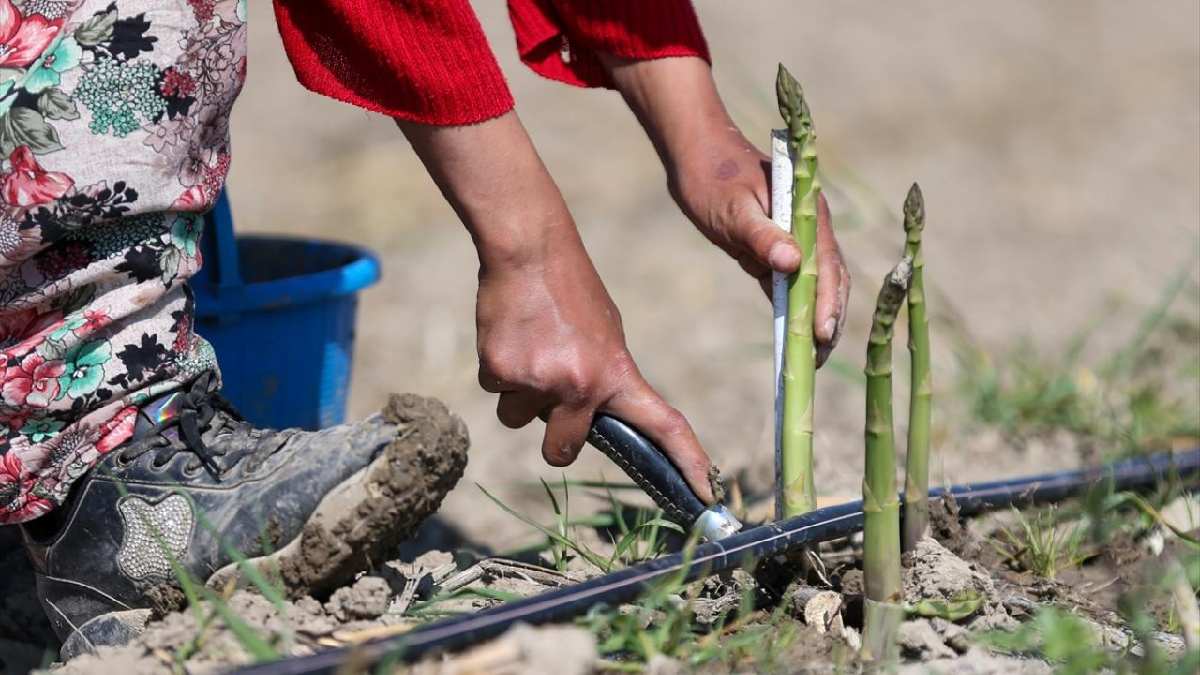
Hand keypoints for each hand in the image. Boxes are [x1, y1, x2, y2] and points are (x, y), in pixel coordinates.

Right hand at [474, 235, 714, 502]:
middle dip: (554, 438)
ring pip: (519, 417)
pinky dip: (500, 369)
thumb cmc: (570, 289)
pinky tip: (509, 335)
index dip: (688, 462)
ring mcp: (539, 382)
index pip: (663, 425)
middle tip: (551, 399)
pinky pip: (495, 388)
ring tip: (529, 347)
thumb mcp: (605, 334)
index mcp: (616, 374)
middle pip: (561, 450)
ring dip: (521, 392)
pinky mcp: (500, 371)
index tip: (706, 494)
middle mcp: (580, 386)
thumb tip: (589, 414)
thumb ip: (602, 378)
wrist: (529, 250)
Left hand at [603, 56, 849, 364]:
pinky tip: (792, 334)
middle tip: (818, 359)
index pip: (826, 266)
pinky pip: (791, 281)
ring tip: (809, 357)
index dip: (827, 303)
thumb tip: (792, 265)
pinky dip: (794, 306)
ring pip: (814, 283)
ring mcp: (795, 235)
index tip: (822, 336)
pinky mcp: (776, 244)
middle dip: (828, 318)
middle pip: (830, 278)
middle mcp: (808, 225)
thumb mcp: (732, 209)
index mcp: (806, 213)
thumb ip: (761, 236)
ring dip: (814, 317)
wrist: (695, 152)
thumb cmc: (712, 177)